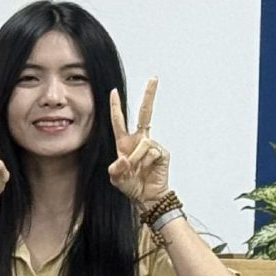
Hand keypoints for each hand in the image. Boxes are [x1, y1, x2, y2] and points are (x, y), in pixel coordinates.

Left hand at [105, 79, 171, 209]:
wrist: (148, 197)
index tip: (113, 91)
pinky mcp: (162, 152)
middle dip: (149, 95)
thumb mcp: (116, 179)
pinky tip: (147, 170)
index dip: (116, 107)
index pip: (119, 121)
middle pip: (145, 113)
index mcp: (125, 143)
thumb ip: (115, 170)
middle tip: (154, 78)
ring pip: (142, 143)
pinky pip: (150, 151)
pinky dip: (145, 162)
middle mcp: (139, 140)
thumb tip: (123, 159)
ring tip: (136, 171)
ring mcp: (152, 144)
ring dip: (135, 159)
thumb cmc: (132, 186)